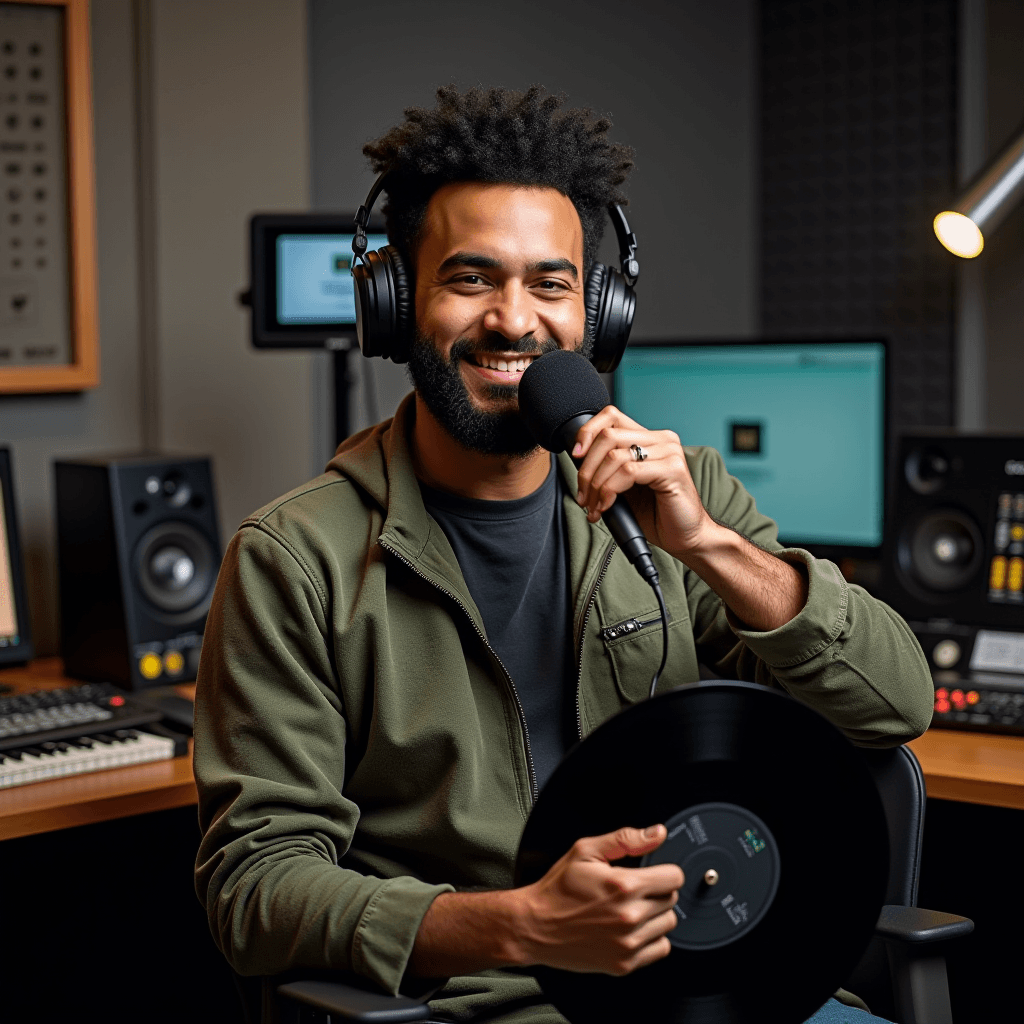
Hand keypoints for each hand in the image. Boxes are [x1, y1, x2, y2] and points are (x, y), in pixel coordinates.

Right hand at [516, 824, 682, 974]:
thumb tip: (657, 833)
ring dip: (655, 915)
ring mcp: (628, 943)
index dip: (664, 871)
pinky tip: (631, 928)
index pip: (674, 877)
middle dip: (657, 891)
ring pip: (669, 924)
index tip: (653, 873)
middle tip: (633, 890)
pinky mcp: (625, 964)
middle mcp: (629, 916)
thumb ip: (626, 839)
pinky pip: (661, 949)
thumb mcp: (586, 850)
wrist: (536, 925)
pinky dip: (651, 938)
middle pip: (672, 900)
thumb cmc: (559, 888)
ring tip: (630, 908)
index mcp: (624, 885)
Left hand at [573, 406, 711, 558]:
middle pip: (608, 436)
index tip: (576, 456)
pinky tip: (607, 506)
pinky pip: (628, 472)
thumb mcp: (625, 486)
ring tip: (593, 506)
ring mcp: (669, 452)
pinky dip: (610, 491)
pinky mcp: (673, 469)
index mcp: (649, 438)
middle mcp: (661, 440)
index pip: (611, 416)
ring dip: (596, 485)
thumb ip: (608, 468)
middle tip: (583, 495)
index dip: (587, 432)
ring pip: (614, 456)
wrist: (685, 537)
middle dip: (586, 469)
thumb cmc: (656, 513)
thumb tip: (578, 460)